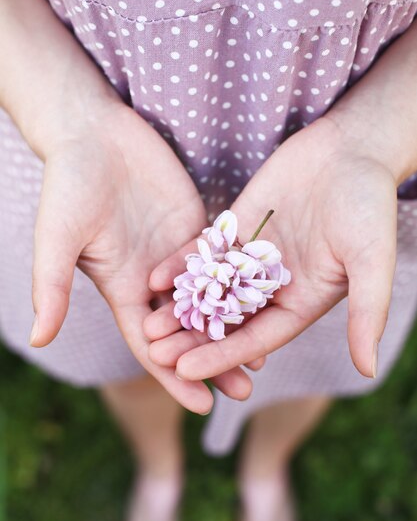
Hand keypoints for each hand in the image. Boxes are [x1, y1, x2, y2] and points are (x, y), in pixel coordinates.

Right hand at [30, 101, 255, 412]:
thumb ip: (53, 287)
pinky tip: (267, 301)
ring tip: (264, 358)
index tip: (203, 407)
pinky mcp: (196, 226)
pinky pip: (224, 261)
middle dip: (214, 362)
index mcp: (124, 291)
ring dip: (235, 329)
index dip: (174, 378)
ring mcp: (177, 255)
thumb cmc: (68, 186)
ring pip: (212, 301)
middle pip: (188, 331)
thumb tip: (38, 340)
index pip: (153, 346)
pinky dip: (243, 284)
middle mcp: (153, 280)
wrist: (92, 135)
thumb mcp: (59, 239)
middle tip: (246, 391)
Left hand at [144, 116, 397, 380]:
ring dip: (180, 307)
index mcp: (301, 302)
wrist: (351, 148)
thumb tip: (368, 371)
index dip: (221, 357)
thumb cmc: (369, 205)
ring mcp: (251, 257)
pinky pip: (205, 251)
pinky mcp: (236, 228)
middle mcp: (272, 286)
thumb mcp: (371, 259)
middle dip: (192, 339)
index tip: (184, 372)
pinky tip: (154, 279)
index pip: (255, 340)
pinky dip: (182, 265)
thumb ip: (368, 312)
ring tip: (146, 325)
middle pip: (226, 321)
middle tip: (154, 354)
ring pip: (210, 289)